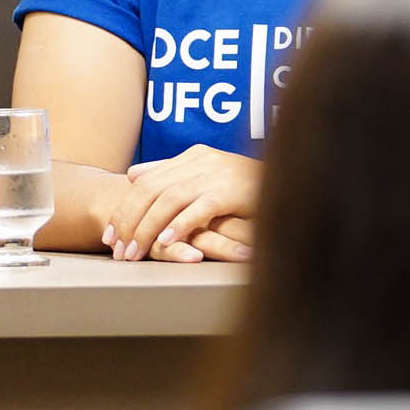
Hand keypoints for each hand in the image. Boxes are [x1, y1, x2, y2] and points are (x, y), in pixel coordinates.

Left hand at [103, 148, 258, 262]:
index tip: (110, 234)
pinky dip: (180, 225)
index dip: (125, 208)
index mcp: (194, 156)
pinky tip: (165, 242)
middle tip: (116, 249)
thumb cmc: (253, 187)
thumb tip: (133, 175)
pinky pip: (200, 208)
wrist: (299, 183)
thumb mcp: (208, 176)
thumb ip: (171, 174)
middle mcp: (203, 161)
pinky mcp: (234, 191)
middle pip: (151, 190)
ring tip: (133, 253)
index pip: (146, 181)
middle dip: (129, 221)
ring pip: (169, 200)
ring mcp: (218, 174)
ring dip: (147, 229)